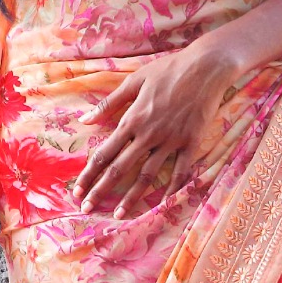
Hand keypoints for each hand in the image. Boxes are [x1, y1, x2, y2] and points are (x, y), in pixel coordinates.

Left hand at [74, 37, 244, 217]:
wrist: (204, 67)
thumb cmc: (167, 70)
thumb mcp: (134, 81)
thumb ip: (109, 103)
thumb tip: (84, 119)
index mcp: (131, 119)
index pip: (104, 153)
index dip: (89, 173)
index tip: (77, 190)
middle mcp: (148, 134)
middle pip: (120, 168)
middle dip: (101, 190)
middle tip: (87, 208)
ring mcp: (171, 140)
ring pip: (147, 175)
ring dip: (132, 197)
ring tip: (119, 215)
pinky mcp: (191, 142)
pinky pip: (180, 170)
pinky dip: (172, 188)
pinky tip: (163, 204)